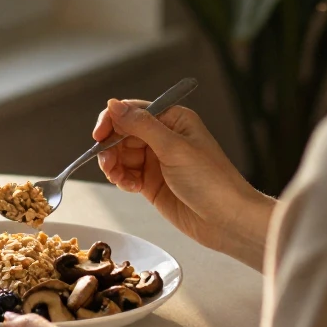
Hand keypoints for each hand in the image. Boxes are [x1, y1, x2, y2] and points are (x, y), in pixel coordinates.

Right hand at [94, 99, 274, 269]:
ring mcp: (157, 160)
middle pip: (122, 133)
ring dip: (114, 165)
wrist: (228, 221)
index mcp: (173, 119)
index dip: (112, 121)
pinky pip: (127, 174)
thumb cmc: (212, 181)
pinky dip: (122, 179)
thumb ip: (141, 125)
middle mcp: (164, 137)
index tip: (99, 135)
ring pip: (121, 155)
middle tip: (108, 164)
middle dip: (111, 147)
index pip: (133, 111)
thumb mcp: (174, 148)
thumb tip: (113, 105)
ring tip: (118, 178)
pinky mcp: (152, 183)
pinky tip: (129, 186)